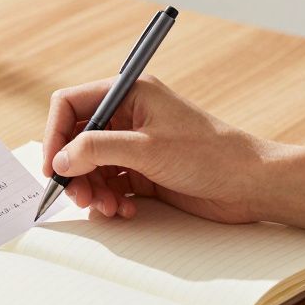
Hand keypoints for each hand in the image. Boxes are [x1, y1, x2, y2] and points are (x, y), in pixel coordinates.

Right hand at [43, 75, 270, 222]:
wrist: (251, 183)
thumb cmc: (209, 154)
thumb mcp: (147, 149)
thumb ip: (98, 149)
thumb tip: (61, 159)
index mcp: (129, 93)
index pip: (72, 104)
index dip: (56, 134)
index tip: (53, 166)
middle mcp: (129, 115)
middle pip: (78, 139)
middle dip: (74, 169)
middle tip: (78, 196)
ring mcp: (136, 144)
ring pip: (92, 165)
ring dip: (92, 189)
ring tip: (107, 207)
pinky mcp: (145, 170)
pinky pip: (111, 183)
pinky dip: (110, 199)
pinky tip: (124, 210)